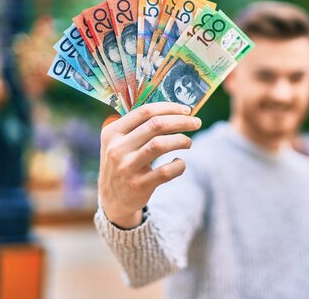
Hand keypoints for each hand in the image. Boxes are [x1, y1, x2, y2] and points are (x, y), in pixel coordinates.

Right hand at [98, 102, 201, 228]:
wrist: (112, 200)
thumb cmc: (124, 163)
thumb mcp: (120, 143)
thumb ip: (139, 127)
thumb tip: (175, 110)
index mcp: (112, 132)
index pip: (145, 111)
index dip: (170, 108)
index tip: (186, 110)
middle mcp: (117, 148)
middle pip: (156, 125)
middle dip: (181, 121)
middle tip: (196, 122)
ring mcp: (126, 168)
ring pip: (160, 145)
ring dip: (181, 140)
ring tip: (188, 142)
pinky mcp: (138, 186)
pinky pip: (166, 171)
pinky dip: (179, 165)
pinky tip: (179, 163)